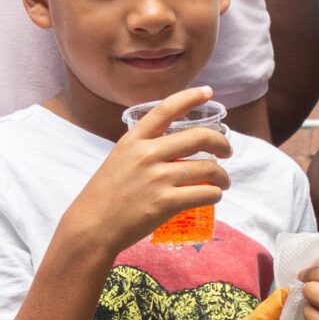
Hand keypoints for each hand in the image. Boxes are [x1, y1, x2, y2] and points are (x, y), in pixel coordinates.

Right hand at [61, 88, 230, 264]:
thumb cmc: (104, 196)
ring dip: (222, 175)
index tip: (208, 92)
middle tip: (227, 150)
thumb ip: (144, 149)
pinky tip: (213, 196)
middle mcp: (147, 154)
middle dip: (221, 143)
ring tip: (223, 182)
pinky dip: (215, 194)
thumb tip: (175, 149)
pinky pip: (205, 193)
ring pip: (207, 168)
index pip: (166, 109)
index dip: (191, 97)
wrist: (92, 227)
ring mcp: (157, 179)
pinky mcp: (165, 203)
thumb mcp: (119, 159)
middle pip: (198, 137)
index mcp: (133, 140)